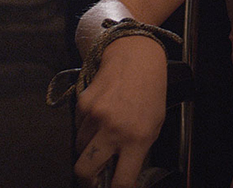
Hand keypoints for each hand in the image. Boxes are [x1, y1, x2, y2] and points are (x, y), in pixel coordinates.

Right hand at [73, 36, 167, 187]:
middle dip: (86, 178)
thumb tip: (120, 171)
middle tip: (93, 175)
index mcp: (138, 138)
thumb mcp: (155, 124)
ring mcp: (96, 116)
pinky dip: (85, 126)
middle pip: (84, 170)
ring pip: (79, 148)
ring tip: (102, 132)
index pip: (122, 181)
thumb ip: (138, 149)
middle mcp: (114, 129)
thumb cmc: (151, 91)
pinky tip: (99, 113)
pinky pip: (77, 126)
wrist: (137, 57)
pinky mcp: (82, 104)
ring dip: (87, 147)